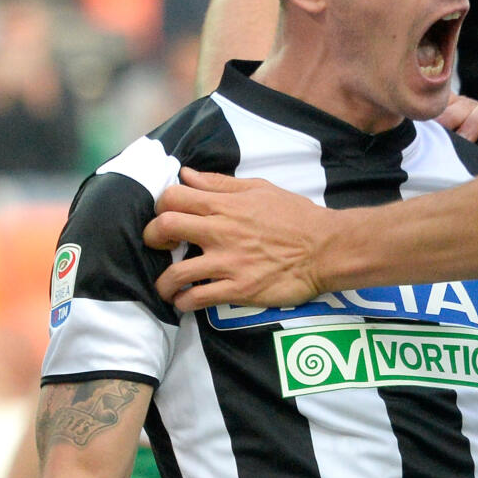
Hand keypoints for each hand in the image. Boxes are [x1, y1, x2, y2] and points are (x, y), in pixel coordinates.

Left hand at [143, 168, 327, 308]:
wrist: (326, 248)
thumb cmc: (296, 216)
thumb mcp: (260, 189)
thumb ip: (221, 184)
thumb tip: (187, 174)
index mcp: (225, 205)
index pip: (173, 197)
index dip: (160, 206)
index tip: (166, 216)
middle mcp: (220, 232)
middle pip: (164, 228)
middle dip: (151, 239)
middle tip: (160, 248)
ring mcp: (228, 262)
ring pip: (175, 273)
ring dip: (164, 282)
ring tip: (168, 287)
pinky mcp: (238, 289)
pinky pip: (198, 298)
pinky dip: (184, 303)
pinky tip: (186, 302)